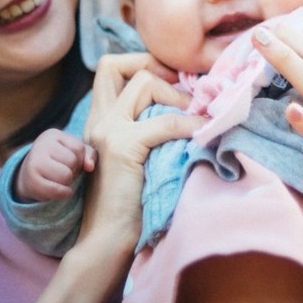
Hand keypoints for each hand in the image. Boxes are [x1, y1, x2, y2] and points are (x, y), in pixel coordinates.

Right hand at [15, 128, 95, 201]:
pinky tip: (62, 191)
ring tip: (61, 180)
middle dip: (73, 170)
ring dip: (68, 182)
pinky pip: (56, 190)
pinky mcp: (31, 181)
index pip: (78, 148)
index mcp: (52, 135)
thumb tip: (90, 166)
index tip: (71, 163)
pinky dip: (63, 193)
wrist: (30, 176)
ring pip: (65, 176)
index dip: (80, 159)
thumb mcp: (74, 152)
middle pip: (72, 161)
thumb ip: (88, 154)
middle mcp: (41, 145)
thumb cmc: (58, 161)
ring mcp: (34, 163)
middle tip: (65, 172)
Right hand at [74, 53, 201, 245]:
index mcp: (99, 119)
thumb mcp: (137, 154)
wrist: (109, 238)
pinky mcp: (122, 147)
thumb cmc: (131, 201)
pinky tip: (204, 133)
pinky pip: (167, 122)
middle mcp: (98, 119)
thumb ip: (148, 127)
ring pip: (144, 83)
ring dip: (179, 96)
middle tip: (185, 88)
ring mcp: (107, 130)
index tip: (174, 81)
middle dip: (155, 66)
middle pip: (115, 64)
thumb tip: (188, 104)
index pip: (110, 68)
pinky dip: (191, 125)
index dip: (142, 64)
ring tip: (196, 116)